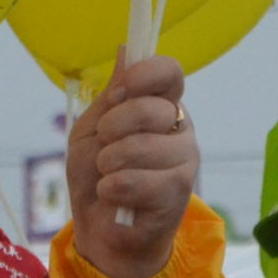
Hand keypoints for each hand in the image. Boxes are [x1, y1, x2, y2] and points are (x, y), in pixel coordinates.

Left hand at [67, 53, 196, 277]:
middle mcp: (180, 129)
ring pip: (144, 146)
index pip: (170, 72)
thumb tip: (126, 48)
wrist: (99, 229)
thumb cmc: (98, 176)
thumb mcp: (92, 129)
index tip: (118, 94)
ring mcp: (184, 160)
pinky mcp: (179, 193)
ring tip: (107, 175)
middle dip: (113, 128)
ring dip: (109, 162)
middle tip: (104, 148)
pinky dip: (113, 188)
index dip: (143, 76)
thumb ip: (112, 94)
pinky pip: (140, 180)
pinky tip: (113, 195)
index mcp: (161, 106)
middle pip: (154, 108)